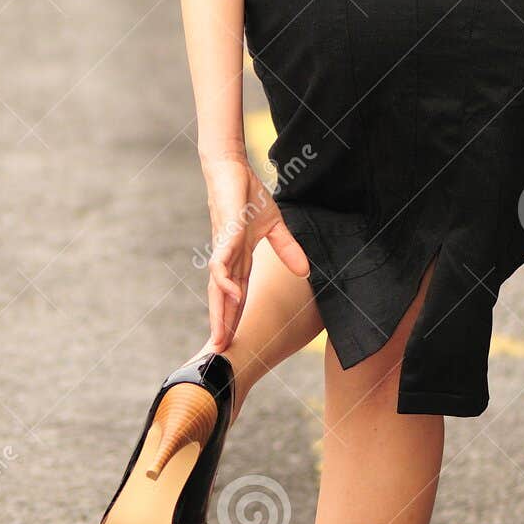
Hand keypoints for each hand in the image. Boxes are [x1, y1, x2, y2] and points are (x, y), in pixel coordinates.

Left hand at [201, 154, 309, 350]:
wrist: (233, 168)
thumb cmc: (248, 195)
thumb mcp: (274, 226)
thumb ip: (287, 248)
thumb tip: (305, 270)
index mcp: (240, 259)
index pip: (237, 295)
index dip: (234, 318)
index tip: (231, 342)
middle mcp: (228, 258)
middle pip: (224, 299)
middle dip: (222, 325)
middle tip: (218, 354)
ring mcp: (224, 248)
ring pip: (219, 288)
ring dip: (220, 312)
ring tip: (221, 337)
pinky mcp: (225, 234)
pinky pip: (223, 263)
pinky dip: (226, 281)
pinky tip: (231, 296)